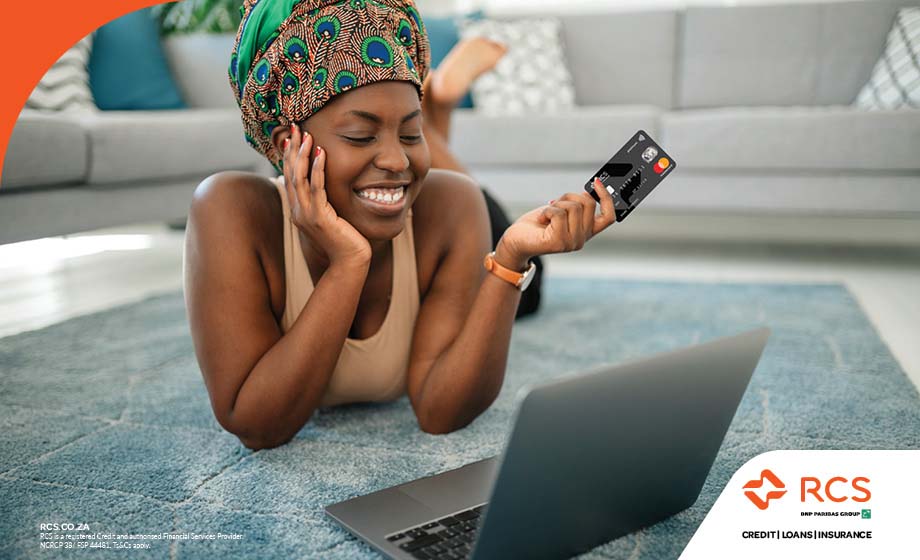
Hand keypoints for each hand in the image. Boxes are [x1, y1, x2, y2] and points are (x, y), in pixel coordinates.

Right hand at [283, 124, 370, 264]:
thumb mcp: (331, 217)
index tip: (291, 136)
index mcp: (299, 210)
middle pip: (290, 173)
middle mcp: (299, 211)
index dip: (289, 156)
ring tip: (306, 135)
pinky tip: (320, 154)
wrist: (350, 263)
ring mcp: (307, 215)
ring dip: (302, 154)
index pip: (290, 177)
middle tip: (293, 127)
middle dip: (292, 149)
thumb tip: (325, 187)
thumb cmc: (345, 240)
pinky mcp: (319, 218)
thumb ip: (324, 202)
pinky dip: (317, 170)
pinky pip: (317, 189)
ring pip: (299, 179)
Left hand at [497, 178, 615, 265]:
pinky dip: (546, 211)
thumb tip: (588, 192)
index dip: (606, 198)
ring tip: (546, 216)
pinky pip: (558, 213)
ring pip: (573, 207)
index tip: (597, 182)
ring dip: (556, 205)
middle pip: (587, 203)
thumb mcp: (561, 211)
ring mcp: (572, 243)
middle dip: (569, 197)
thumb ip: (577, 205)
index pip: (609, 216)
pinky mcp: (559, 243)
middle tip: (554, 204)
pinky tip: (541, 220)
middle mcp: (582, 240)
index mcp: (586, 232)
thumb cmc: (537, 225)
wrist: (516, 241)